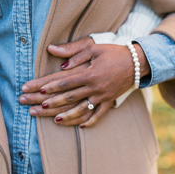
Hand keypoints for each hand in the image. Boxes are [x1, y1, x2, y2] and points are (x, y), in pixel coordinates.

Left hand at [19, 37, 148, 126]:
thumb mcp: (93, 47)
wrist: (137, 62)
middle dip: (52, 103)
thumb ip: (73, 51)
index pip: (66, 82)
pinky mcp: (110, 101)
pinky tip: (79, 126)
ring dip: (68, 115)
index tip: (38, 91)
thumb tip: (53, 51)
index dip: (51, 87)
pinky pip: (99, 114)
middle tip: (37, 107)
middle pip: (70, 97)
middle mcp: (95, 87)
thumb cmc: (113, 52)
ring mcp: (103, 96)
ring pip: (82, 109)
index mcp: (89, 73)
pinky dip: (89, 121)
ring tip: (55, 120)